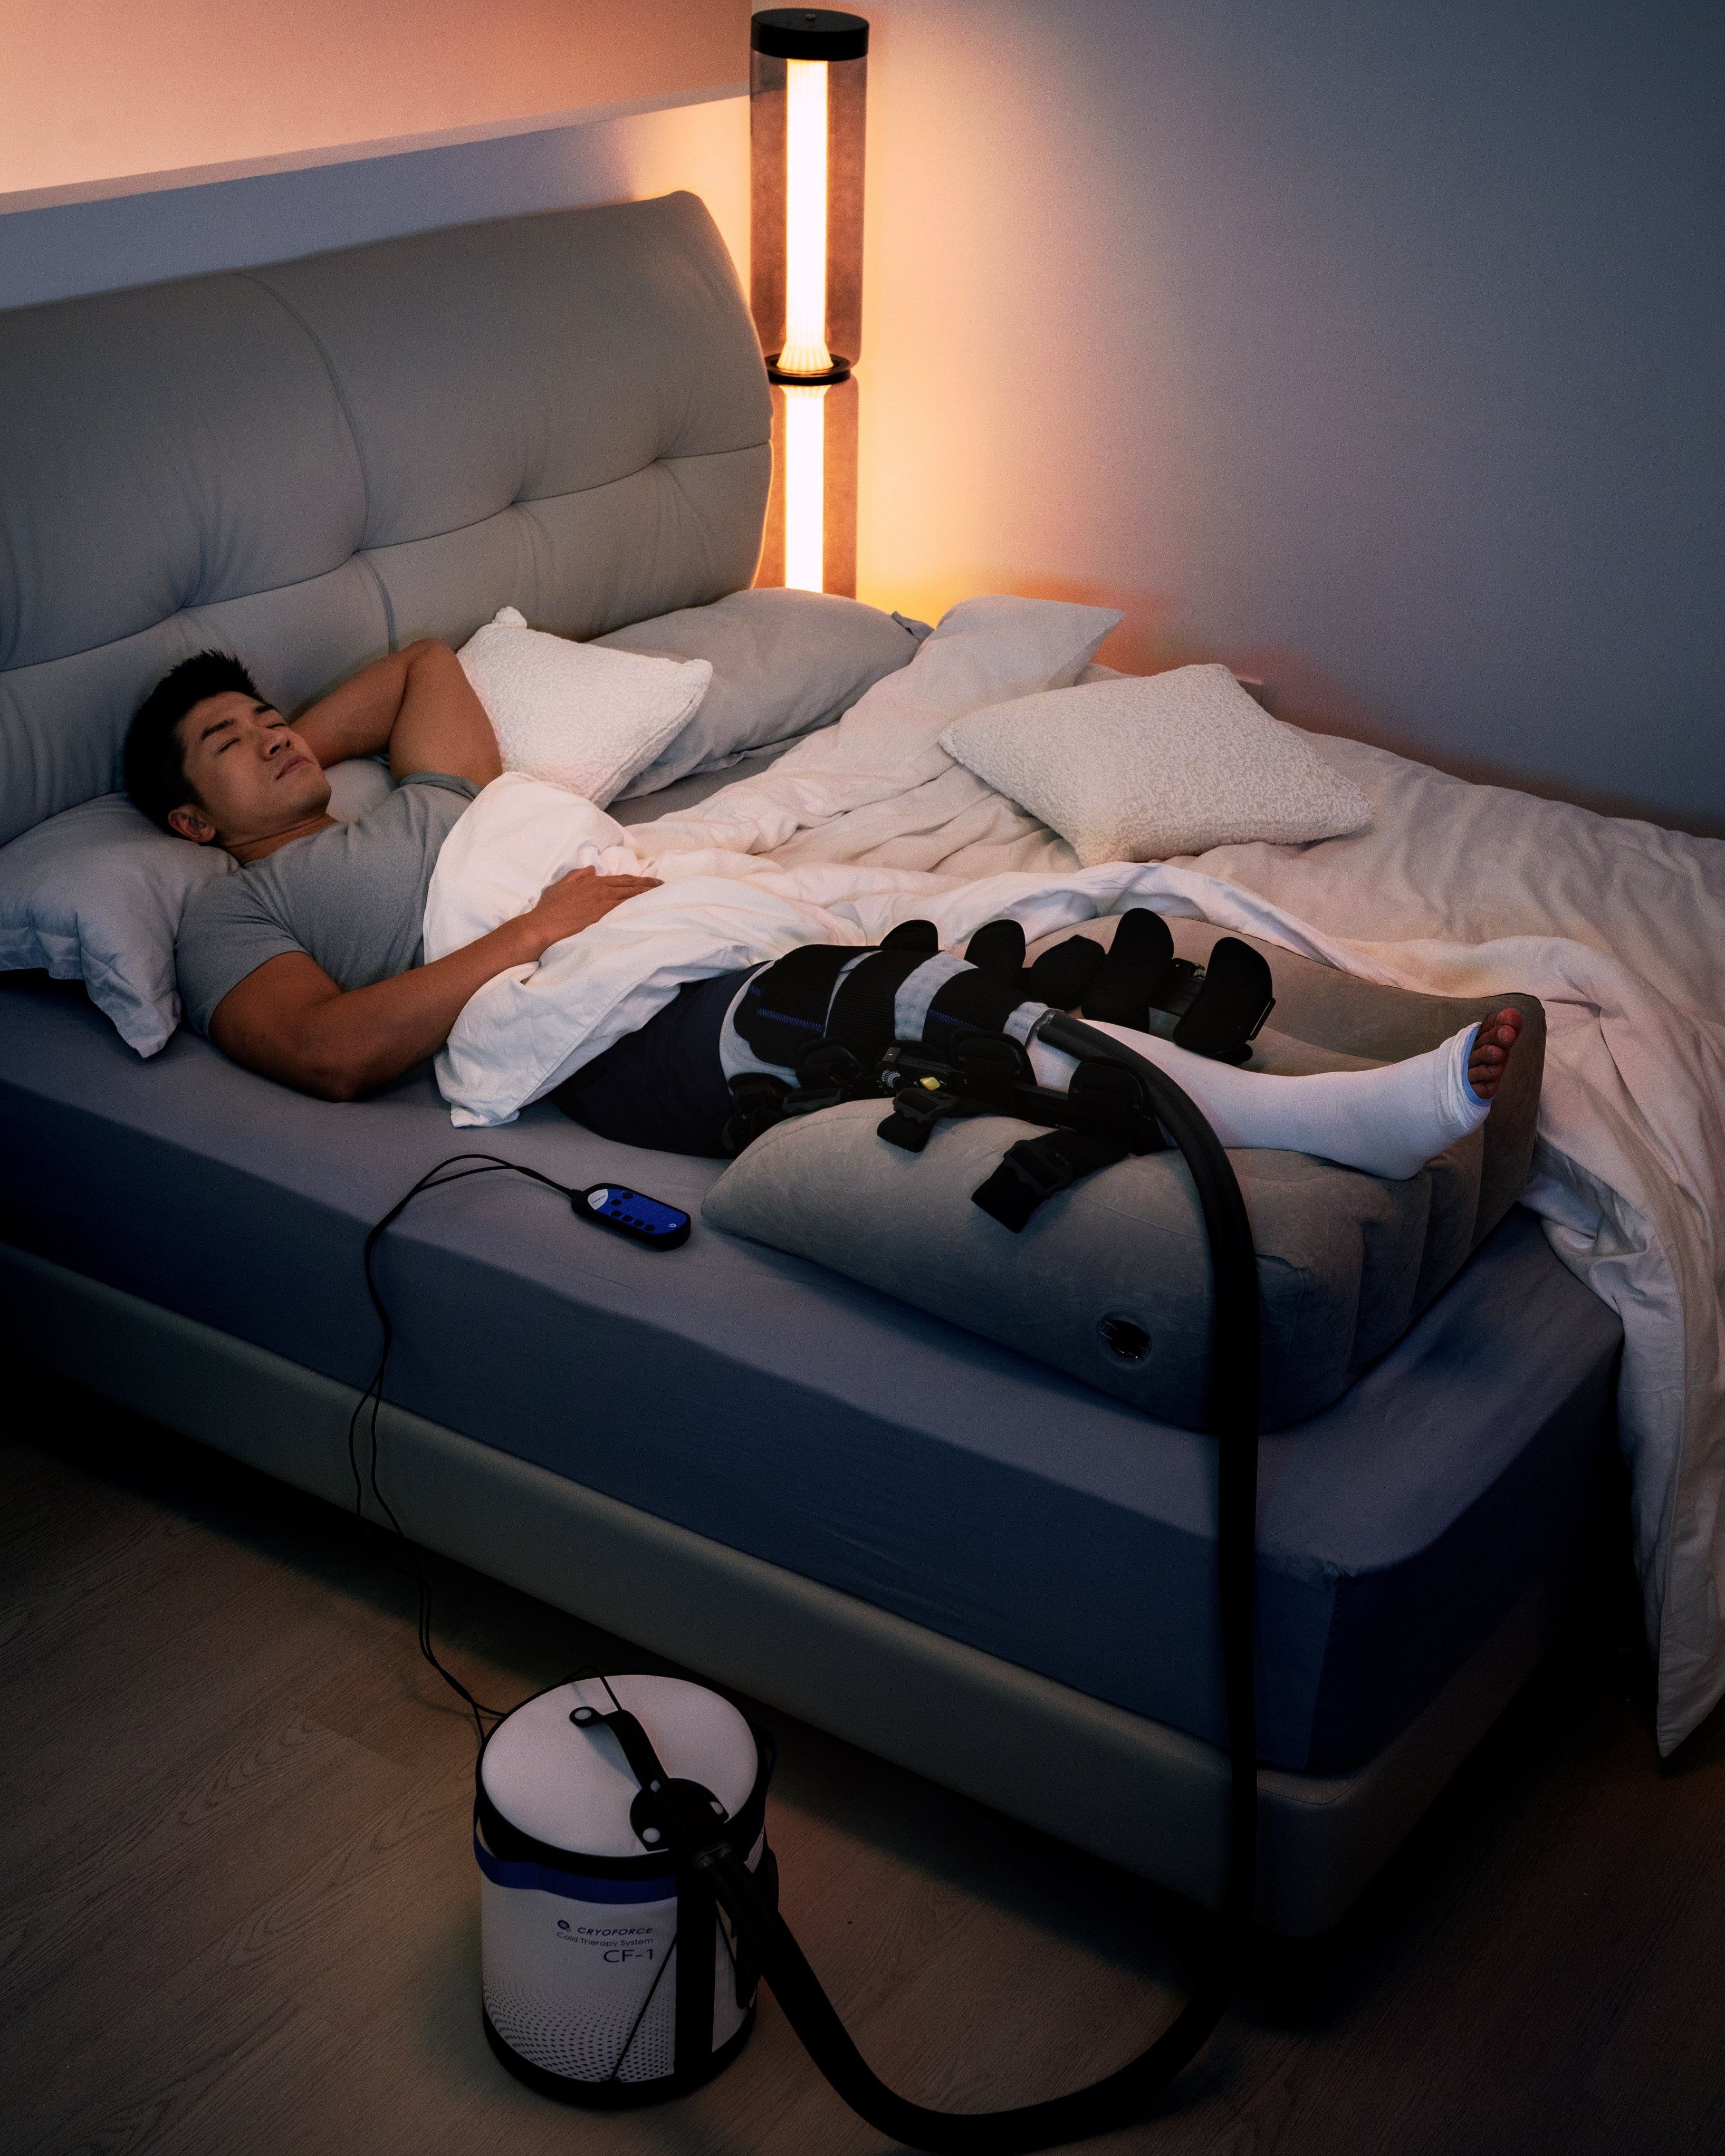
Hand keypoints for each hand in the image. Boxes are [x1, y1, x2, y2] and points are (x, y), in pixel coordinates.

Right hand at [513, 865, 661, 961]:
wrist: (543, 925)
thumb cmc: (549, 908)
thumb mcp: (561, 885)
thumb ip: (577, 876)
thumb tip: (592, 870)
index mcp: (591, 881)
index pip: (620, 880)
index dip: (636, 880)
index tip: (649, 881)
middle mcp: (600, 890)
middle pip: (630, 886)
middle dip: (647, 885)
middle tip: (662, 886)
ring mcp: (603, 904)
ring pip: (631, 897)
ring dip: (646, 895)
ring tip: (660, 895)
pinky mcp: (604, 917)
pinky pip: (626, 910)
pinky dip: (638, 907)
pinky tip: (648, 908)